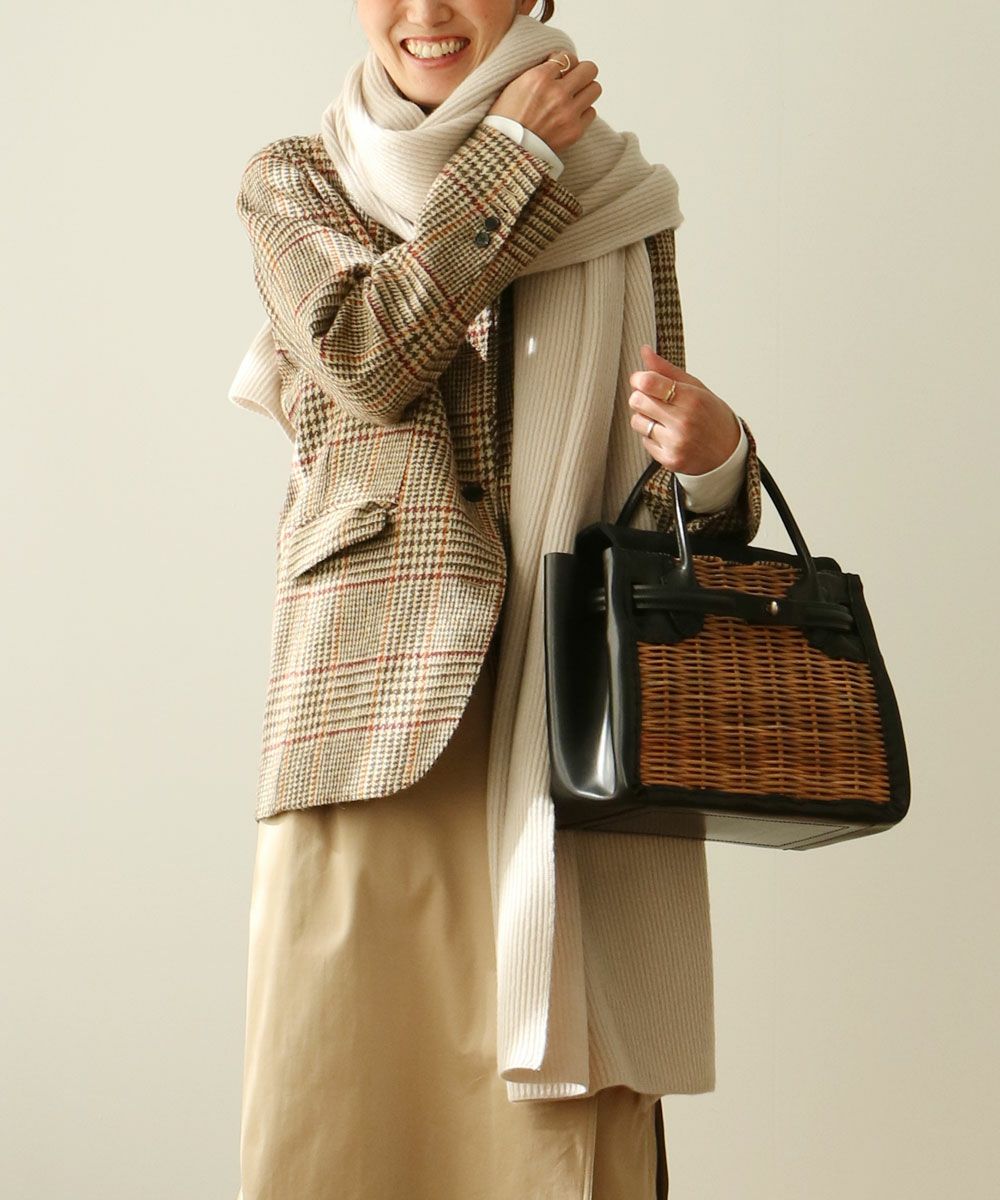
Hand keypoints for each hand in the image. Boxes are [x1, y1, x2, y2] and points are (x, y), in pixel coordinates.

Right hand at [486, 52, 600, 154]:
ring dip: (585, 92)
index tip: (558, 72)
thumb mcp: (516, 84)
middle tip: (573, 81)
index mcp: (539, 78)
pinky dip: (582, 113)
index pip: (567, 56)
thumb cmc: (508, 118)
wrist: (508, 150)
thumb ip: (540, 70)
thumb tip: (561, 61)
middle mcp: (557, 94)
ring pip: (595, 89)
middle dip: (581, 73)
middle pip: (589, 69)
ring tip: (572, 99)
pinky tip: (569, 116)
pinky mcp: (575, 131)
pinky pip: (591, 112)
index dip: (564, 64)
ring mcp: (568, 114)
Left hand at [628, 344, 740, 474]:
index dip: (639, 379)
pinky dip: (652, 437)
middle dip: (641, 397)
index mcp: (692, 399)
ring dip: (644, 418)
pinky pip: (644, 441)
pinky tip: (669, 435)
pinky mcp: (669, 460)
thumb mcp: (696, 388)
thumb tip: (645, 350)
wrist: (727, 453)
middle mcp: (683, 421)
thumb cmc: (712, 417)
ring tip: (664, 419)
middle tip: (655, 400)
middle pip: (637, 401)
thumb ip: (667, 370)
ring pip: (637, 421)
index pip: (649, 382)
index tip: (642, 380)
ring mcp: (676, 442)